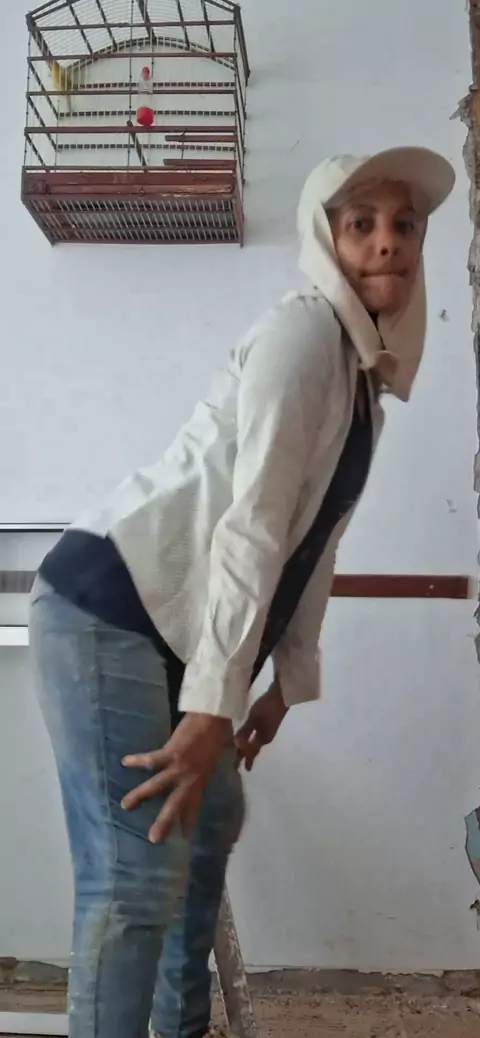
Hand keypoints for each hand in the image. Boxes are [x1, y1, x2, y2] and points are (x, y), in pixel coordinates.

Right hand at [121, 713, 231, 843]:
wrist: (215, 717)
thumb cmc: (220, 733)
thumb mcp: (221, 755)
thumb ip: (213, 764)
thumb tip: (225, 765)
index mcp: (202, 779)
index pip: (194, 805)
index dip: (189, 821)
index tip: (185, 837)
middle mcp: (189, 778)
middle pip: (175, 804)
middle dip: (164, 822)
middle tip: (153, 838)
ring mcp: (178, 767)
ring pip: (156, 786)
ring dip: (140, 796)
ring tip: (125, 805)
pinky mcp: (170, 753)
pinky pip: (150, 760)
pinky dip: (137, 760)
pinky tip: (124, 762)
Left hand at [235, 679, 287, 771]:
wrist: (282, 695)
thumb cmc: (267, 707)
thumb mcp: (254, 719)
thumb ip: (245, 731)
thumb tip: (236, 746)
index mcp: (262, 738)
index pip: (250, 752)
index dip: (243, 759)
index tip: (236, 769)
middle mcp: (266, 737)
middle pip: (253, 749)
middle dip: (246, 756)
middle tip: (237, 764)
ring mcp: (268, 730)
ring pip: (256, 743)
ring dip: (248, 749)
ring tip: (241, 752)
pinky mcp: (269, 724)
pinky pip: (258, 737)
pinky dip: (251, 740)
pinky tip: (248, 736)